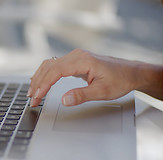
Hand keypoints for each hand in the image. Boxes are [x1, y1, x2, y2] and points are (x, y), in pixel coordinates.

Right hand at [28, 49, 144, 106]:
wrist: (131, 73)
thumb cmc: (120, 80)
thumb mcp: (102, 92)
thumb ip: (81, 95)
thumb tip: (64, 100)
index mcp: (82, 60)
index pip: (55, 71)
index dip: (44, 85)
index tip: (37, 97)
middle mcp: (77, 55)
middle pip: (49, 67)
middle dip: (37, 83)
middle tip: (32, 99)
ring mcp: (75, 57)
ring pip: (49, 65)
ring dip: (39, 78)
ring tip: (32, 93)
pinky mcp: (75, 61)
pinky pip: (55, 66)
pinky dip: (45, 75)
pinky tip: (40, 83)